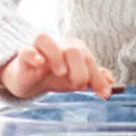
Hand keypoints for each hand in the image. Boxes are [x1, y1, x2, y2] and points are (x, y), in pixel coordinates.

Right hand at [0, 33, 115, 99]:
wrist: (27, 77)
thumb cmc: (53, 74)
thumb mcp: (74, 78)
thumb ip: (93, 78)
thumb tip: (112, 81)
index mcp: (75, 50)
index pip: (89, 60)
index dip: (98, 78)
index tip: (105, 94)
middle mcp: (59, 46)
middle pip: (73, 50)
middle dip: (80, 70)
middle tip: (79, 86)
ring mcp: (40, 50)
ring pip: (47, 41)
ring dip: (56, 56)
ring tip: (61, 73)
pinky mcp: (23, 56)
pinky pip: (25, 50)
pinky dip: (33, 55)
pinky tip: (39, 64)